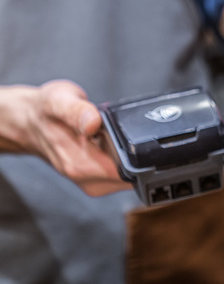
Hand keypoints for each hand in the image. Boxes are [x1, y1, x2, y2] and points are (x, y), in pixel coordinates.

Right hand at [0, 80, 127, 195]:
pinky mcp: (94, 181)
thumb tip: (92, 123)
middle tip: (112, 132)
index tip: (125, 135)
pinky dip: (119, 158)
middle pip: (132, 173)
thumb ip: (77, 111)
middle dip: (131, 152)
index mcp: (80, 165)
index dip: (134, 152)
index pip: (127, 169)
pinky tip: (105, 144)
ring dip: (125, 155)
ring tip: (105, 137)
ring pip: (128, 174)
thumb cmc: (44, 111)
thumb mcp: (59, 100)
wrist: (28, 123)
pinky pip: (120, 172)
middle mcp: (86, 179)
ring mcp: (90, 182)